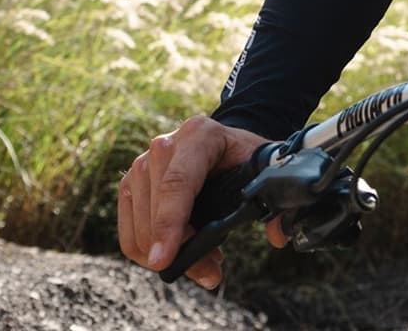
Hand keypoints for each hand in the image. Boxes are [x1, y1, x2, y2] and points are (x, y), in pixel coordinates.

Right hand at [116, 115, 278, 289]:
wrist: (226, 145)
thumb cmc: (245, 157)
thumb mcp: (267, 169)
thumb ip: (278, 199)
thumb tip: (279, 235)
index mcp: (200, 134)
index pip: (177, 183)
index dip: (169, 224)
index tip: (164, 260)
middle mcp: (165, 145)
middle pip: (157, 209)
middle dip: (180, 251)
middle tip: (211, 273)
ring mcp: (142, 164)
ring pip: (140, 227)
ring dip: (168, 255)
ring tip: (205, 262)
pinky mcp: (132, 186)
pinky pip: (129, 234)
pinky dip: (150, 253)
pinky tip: (180, 254)